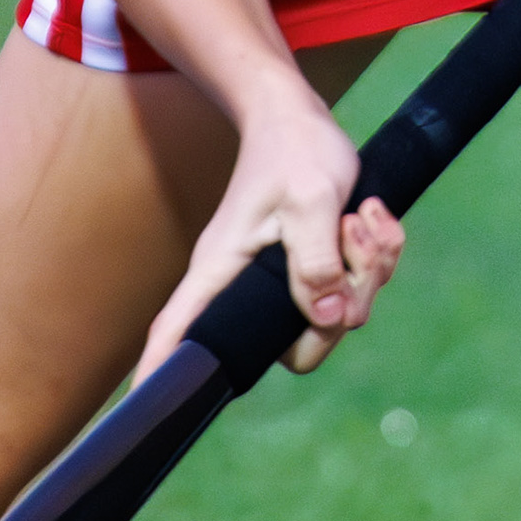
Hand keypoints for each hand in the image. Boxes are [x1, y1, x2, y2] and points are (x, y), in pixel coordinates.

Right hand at [138, 87, 406, 378]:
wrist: (300, 115)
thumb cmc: (294, 149)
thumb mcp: (310, 200)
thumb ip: (316, 261)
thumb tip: (326, 318)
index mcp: (223, 272)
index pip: (177, 332)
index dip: (160, 371)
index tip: (144, 405)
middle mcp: (248, 286)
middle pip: (299, 344)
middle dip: (345, 305)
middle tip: (353, 244)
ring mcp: (285, 280)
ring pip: (339, 313)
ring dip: (369, 269)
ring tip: (363, 216)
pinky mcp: (315, 268)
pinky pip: (357, 287)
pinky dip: (376, 255)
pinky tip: (371, 214)